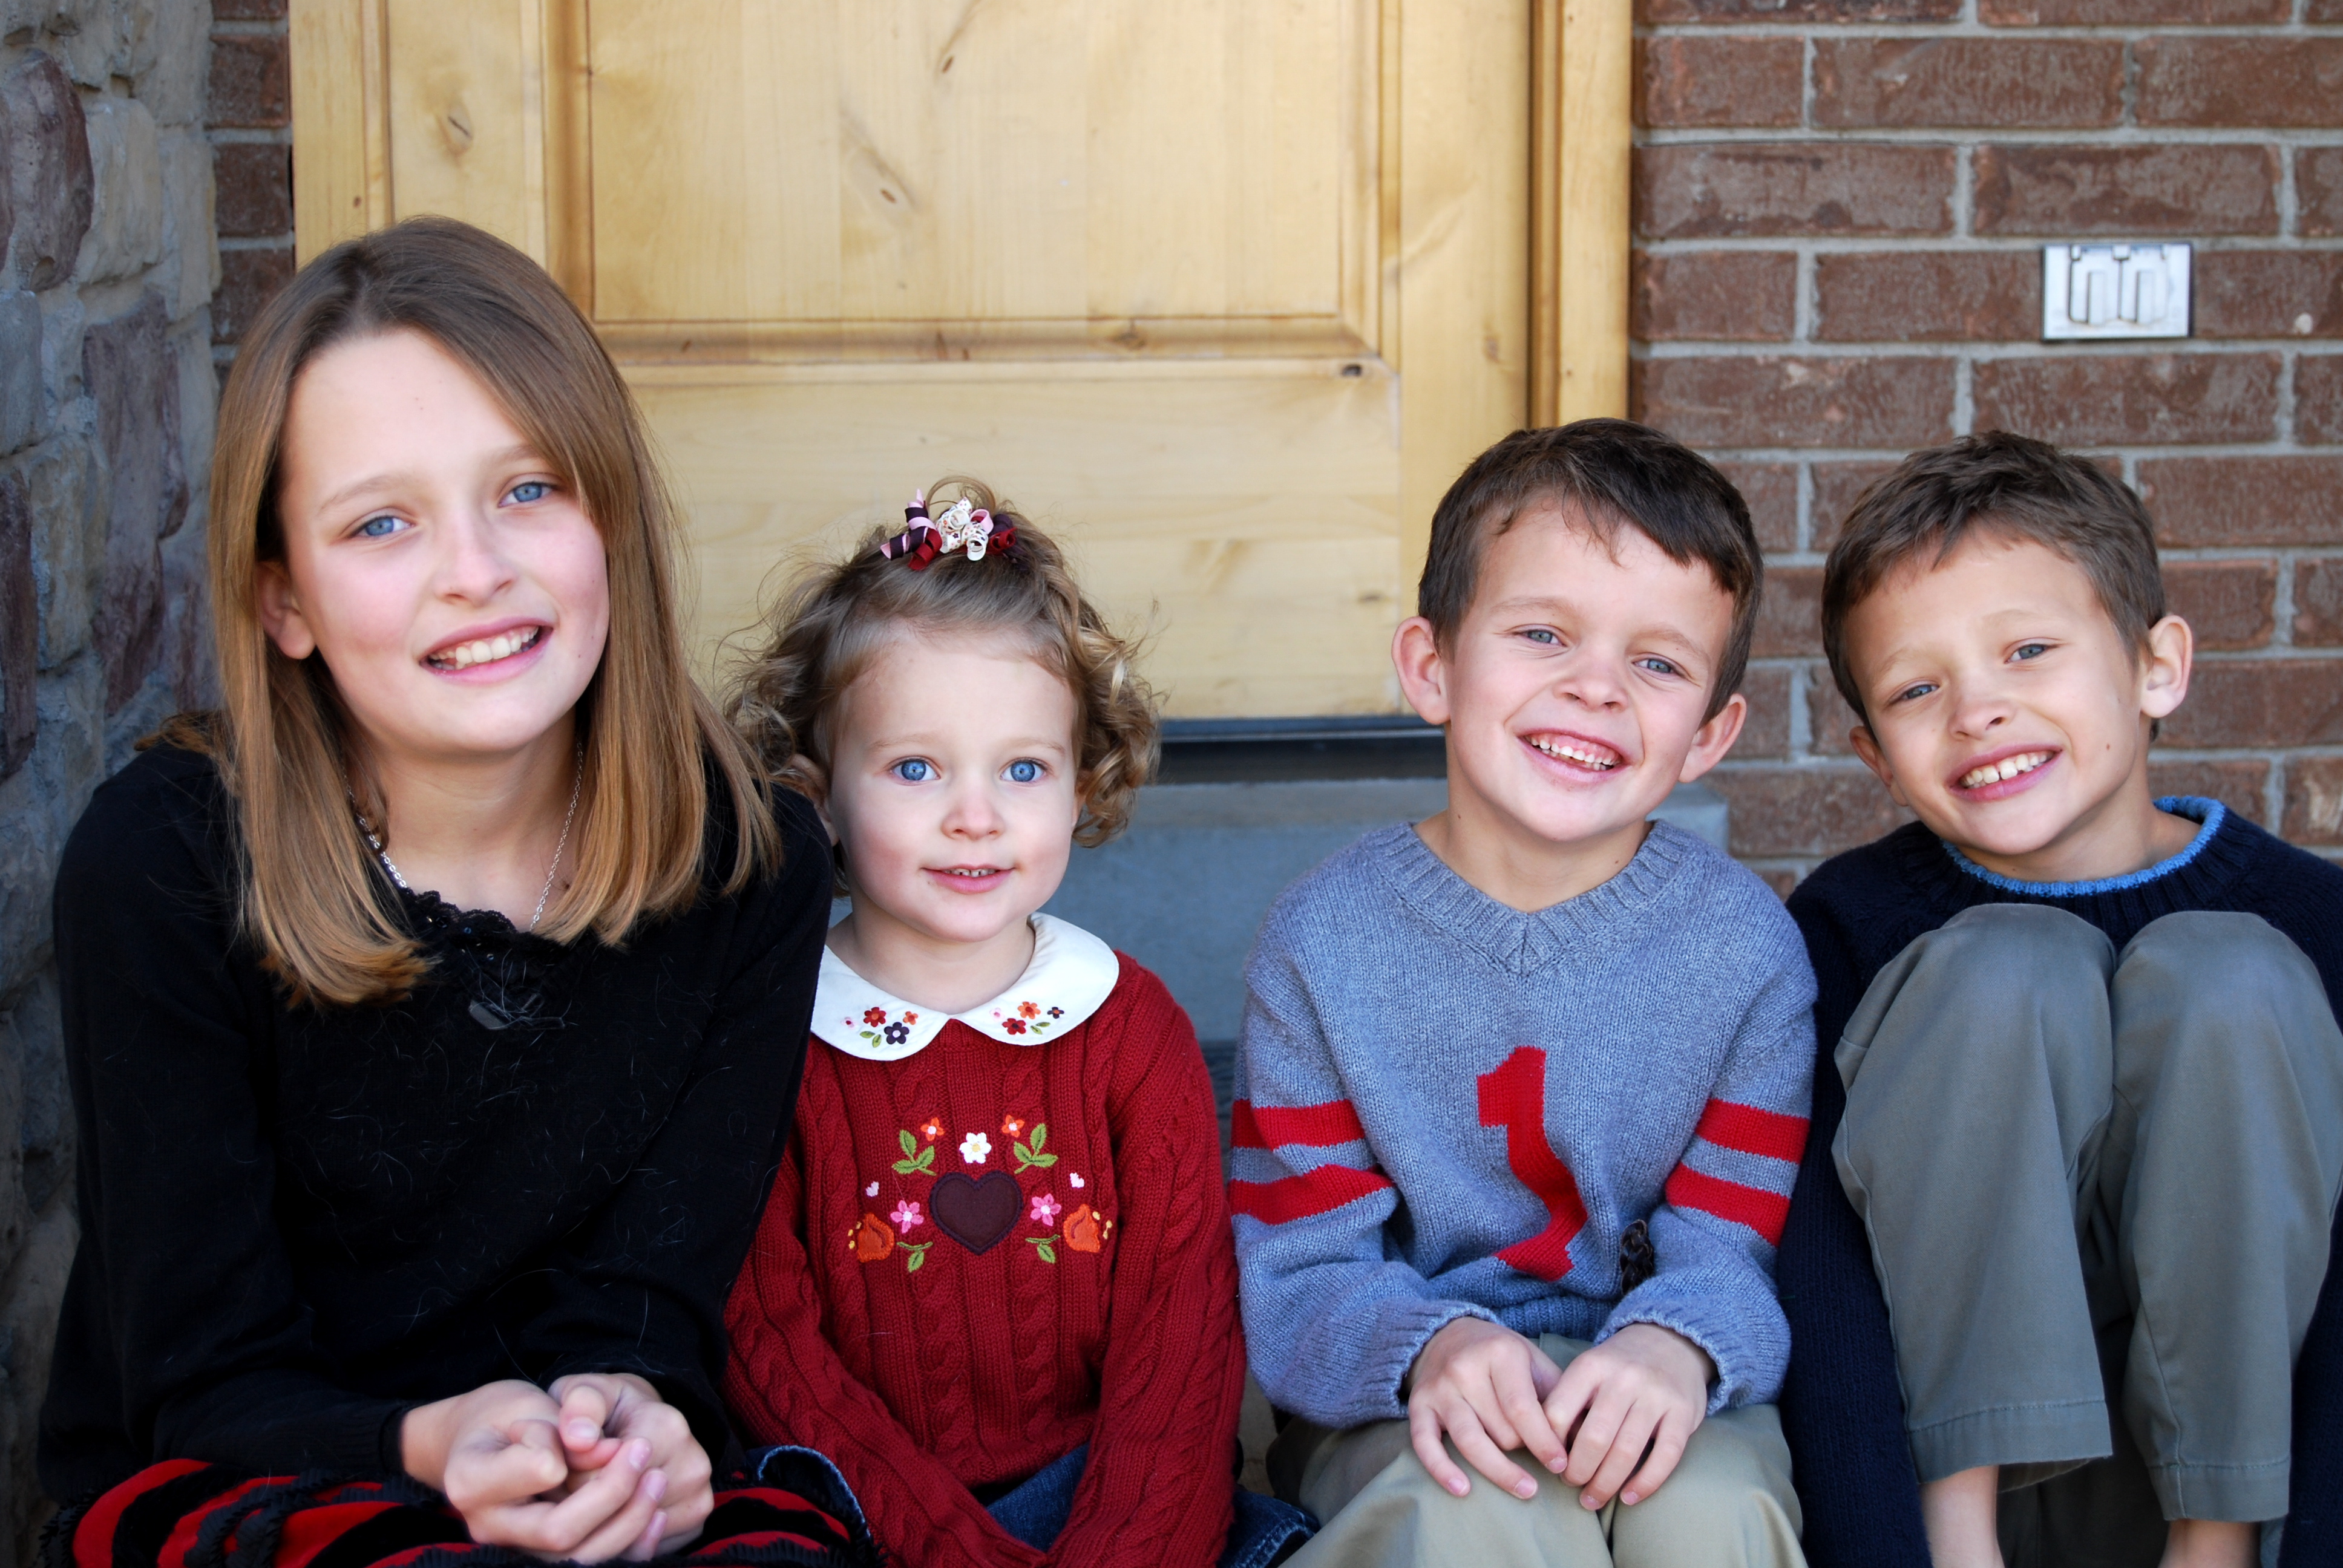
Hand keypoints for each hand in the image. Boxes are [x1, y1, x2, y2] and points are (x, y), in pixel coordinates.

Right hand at [400, 1380, 669, 1561]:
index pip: (538, 1475)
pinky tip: (656, 1515)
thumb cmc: (506, 1415)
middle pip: (559, 1532)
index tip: (596, 1433)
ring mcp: (516, 1549)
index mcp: (470, 1481)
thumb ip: (565, 1427)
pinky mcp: (544, 1557)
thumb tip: (609, 1451)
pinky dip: (629, 1545)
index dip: (578, 1455)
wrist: (486, 1442)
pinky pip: (592, 1564)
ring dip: (628, 1520)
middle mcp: (489, 1527)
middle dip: (613, 1493)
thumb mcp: (529, 1405)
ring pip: (580, 1558)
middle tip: (643, 1450)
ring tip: (657, 1479)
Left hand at [549, 1374, 714, 1558]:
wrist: (643, 1418)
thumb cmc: (608, 1408)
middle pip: (620, 1507)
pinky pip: (647, 1544)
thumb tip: (578, 1439)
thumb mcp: (586, 1391)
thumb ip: (579, 1407)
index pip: (605, 1476)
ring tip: (594, 1492)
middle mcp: (694, 1465)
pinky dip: (625, 1534)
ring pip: (632, 1530)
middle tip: (574, 1478)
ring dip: (604, 1520)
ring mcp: (699, 1497)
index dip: (573, 1474)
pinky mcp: (695, 1521)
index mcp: (668, 1427)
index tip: (568, 1458)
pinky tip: (615, 1509)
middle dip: (586, 1501)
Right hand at [1404, 1317, 1567, 1499]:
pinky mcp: (1419, 1405)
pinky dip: (1441, 1469)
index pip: (1522, 1407)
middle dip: (1524, 1449)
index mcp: (1500, 1353)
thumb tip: (1585, 1438)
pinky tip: (1462, 1489)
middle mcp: (1465, 1368)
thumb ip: (1558, 1395)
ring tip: (1525, 1490)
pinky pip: (1425, 1443)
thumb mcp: (1532, 1361)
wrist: (1446, 1335)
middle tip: (1539, 1459)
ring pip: (1469, 1440)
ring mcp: (1440, 1388)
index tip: (1561, 1465)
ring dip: (1499, 1471)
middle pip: (1499, 1429)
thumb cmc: (1500, 1356)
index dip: (1543, 1441)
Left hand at [1544, 1323, 1712, 1510]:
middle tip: (1571, 1483)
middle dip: (1577, 1471)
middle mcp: (1624, 1378)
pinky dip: (1645, 1483)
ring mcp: (1656, 1395)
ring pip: (1626, 1451)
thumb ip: (1570, 1400)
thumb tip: (1546, 1449)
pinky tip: (1628, 1497)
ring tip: (1592, 1498)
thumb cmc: (1619, 1367)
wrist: (1672, 1342)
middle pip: (1594, 1437)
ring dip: (1605, 1484)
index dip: (1549, 1444)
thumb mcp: (1589, 1368)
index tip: (1549, 1462)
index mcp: (1592, 1365)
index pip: (1559, 1412)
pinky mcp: (1683, 1413)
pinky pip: (1665, 1457)